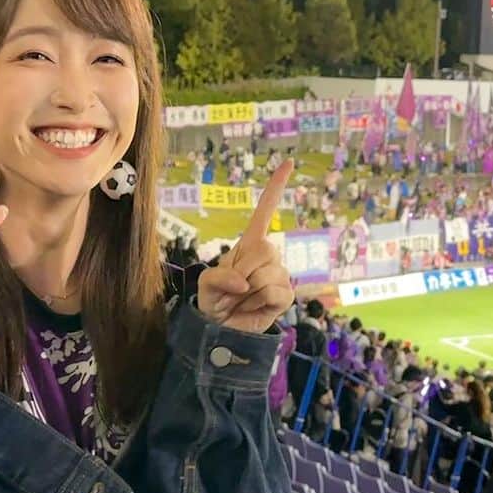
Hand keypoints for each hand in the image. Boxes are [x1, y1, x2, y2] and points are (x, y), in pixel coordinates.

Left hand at [197, 158, 293, 332]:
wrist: (222, 330)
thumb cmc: (214, 302)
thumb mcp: (205, 285)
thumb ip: (217, 277)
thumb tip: (244, 281)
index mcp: (248, 245)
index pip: (264, 212)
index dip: (276, 188)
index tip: (288, 162)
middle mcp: (268, 256)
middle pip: (264, 248)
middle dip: (243, 269)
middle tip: (234, 288)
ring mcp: (279, 275)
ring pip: (267, 274)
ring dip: (248, 291)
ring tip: (242, 300)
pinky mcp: (285, 295)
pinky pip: (276, 292)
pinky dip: (259, 302)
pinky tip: (254, 307)